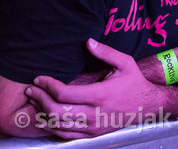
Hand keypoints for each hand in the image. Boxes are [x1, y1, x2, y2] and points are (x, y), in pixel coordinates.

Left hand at [24, 39, 163, 138]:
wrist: (147, 106)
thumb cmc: (134, 82)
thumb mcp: (125, 63)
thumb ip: (106, 52)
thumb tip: (88, 42)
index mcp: (100, 95)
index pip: (64, 94)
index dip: (48, 86)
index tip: (39, 78)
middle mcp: (95, 114)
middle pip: (57, 112)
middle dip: (39, 99)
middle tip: (31, 89)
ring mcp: (93, 127)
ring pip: (59, 126)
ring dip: (42, 114)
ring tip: (34, 101)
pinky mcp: (93, 134)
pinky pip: (66, 135)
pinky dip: (52, 127)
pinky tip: (45, 117)